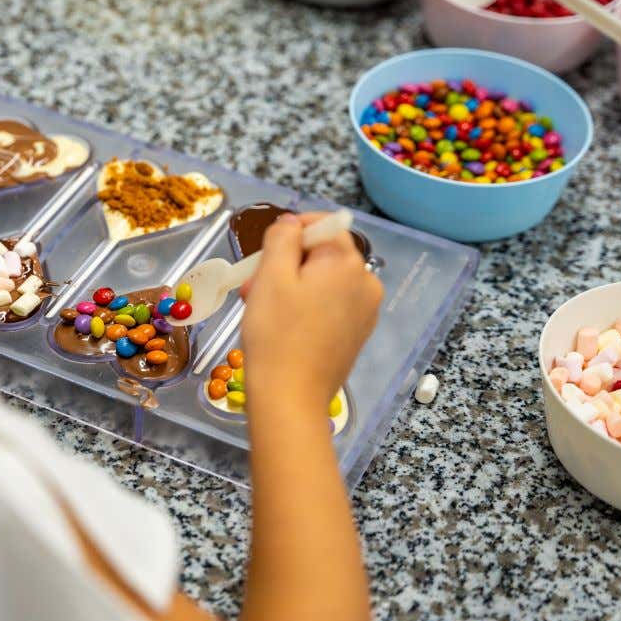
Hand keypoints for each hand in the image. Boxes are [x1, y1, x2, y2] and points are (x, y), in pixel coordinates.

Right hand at [240, 213, 383, 413]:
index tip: (264, 249)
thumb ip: (282, 237)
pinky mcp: (356, 334)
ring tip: (262, 307)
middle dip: (287, 262)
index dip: (292, 229)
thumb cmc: (276, 334)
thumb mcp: (271, 276)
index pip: (324, 225)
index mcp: (348, 264)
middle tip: (255, 285)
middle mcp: (366, 284)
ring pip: (324, 281)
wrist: (290, 398)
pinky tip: (282, 325)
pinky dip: (306, 305)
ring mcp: (364, 312)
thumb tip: (291, 223)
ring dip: (292, 284)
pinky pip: (330, 305)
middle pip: (323, 254)